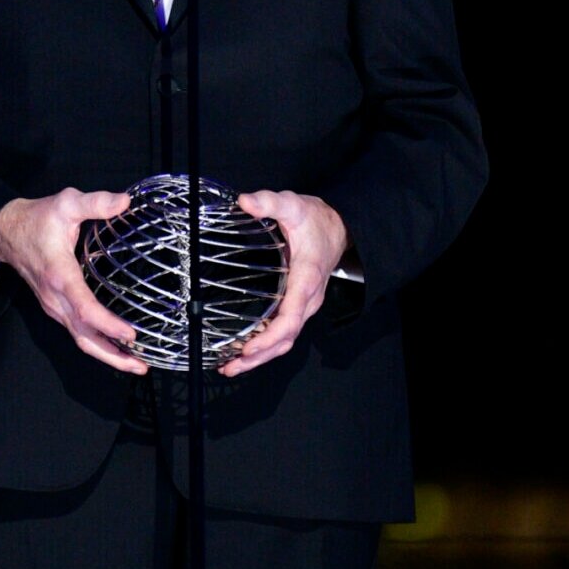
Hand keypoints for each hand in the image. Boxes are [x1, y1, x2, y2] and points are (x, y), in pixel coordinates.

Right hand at [0, 187, 149, 374]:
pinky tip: (115, 346)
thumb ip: (95, 202)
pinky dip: (97, 344)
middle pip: (85, 337)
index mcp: (60, 275)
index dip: (108, 325)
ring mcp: (54, 306)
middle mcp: (56, 298)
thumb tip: (124, 202)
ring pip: (80, 339)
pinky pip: (77, 332)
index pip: (85, 309)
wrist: (5, 232)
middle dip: (113, 356)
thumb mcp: (65, 203)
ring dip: (107, 355)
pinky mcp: (55, 308)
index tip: (131, 335)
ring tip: (135, 363)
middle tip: (140, 366)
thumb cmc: (36, 220)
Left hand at [221, 188, 348, 376]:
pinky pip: (283, 332)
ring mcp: (304, 305)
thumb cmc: (315, 219)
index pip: (291, 317)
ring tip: (230, 367)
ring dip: (260, 357)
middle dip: (260, 356)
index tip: (249, 348)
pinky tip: (242, 351)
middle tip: (231, 366)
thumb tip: (245, 201)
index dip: (270, 336)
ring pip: (285, 340)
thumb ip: (269, 202)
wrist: (338, 226)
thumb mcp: (292, 205)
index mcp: (307, 279)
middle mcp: (308, 299)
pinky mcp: (297, 305)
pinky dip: (264, 346)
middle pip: (286, 338)